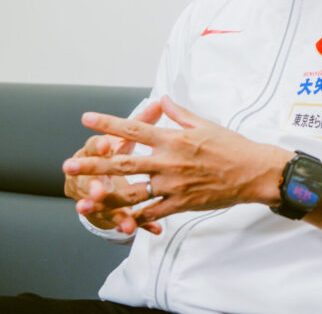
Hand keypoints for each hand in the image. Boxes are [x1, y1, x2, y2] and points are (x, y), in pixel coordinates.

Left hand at [62, 96, 292, 230]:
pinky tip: (118, 221)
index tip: (86, 118)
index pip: (134, 129)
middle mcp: (169, 162)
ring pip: (132, 193)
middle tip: (68, 165)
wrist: (253, 171)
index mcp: (173, 139)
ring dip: (106, 196)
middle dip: (93, 164)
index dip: (108, 123)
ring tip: (84, 199)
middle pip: (124, 163)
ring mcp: (174, 185)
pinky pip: (153, 213)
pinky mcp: (182, 204)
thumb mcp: (205, 123)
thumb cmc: (231, 145)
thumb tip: (162, 99)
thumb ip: (179, 113)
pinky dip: (135, 219)